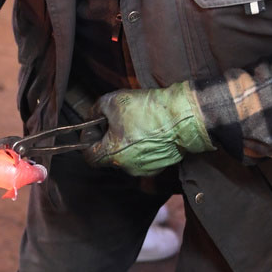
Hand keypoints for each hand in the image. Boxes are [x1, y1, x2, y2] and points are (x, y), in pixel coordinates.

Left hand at [85, 83, 213, 175]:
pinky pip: (143, 159)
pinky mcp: (159, 167)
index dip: (89, 140)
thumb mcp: (112, 101)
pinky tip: (149, 132)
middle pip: (108, 157)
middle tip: (117, 121)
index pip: (89, 157)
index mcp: (112, 155)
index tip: (96, 127)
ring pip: (126, 158)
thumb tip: (91, 116)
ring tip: (136, 125)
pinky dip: (142, 148)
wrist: (182, 117)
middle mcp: (126, 167)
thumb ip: (95, 110)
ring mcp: (144, 169)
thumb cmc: (147, 110)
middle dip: (109, 140)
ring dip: (126, 144)